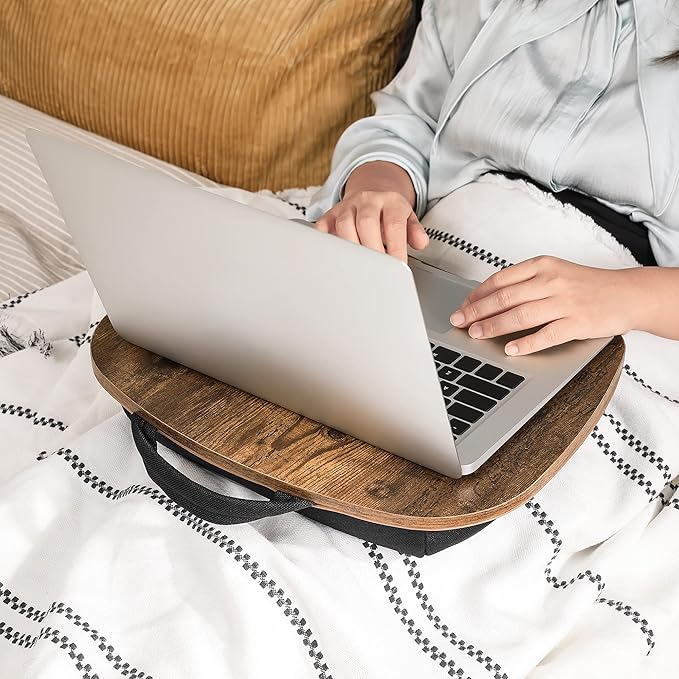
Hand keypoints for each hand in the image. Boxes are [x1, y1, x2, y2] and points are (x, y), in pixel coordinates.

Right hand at [314, 191, 427, 261]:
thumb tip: (421, 242)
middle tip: (377, 270)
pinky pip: (323, 225)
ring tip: (358, 267)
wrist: (371, 192)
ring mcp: (347, 206)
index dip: (395, 246)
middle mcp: (368, 200)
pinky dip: (326, 240)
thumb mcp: (408, 217)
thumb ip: (415, 231)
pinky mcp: (331, 213)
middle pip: (366, 222)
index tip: (397, 266)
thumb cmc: (389, 212)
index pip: (393, 224)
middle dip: (372, 248)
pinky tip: (333, 255)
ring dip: (351, 248)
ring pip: (344, 224)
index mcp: (390, 202)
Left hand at [449, 256, 642, 354]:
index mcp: (543, 266)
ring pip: (520, 315)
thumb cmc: (588, 286)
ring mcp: (564, 302)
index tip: (463, 306)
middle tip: (459, 322)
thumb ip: (526, 282)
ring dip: (493, 326)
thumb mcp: (555, 273)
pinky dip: (526, 343)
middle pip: (504, 297)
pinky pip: (546, 335)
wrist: (629, 294)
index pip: (500, 279)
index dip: (477, 295)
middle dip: (476, 311)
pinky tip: (510, 349)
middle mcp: (551, 281)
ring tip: (476, 335)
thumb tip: (490, 298)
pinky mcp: (577, 323)